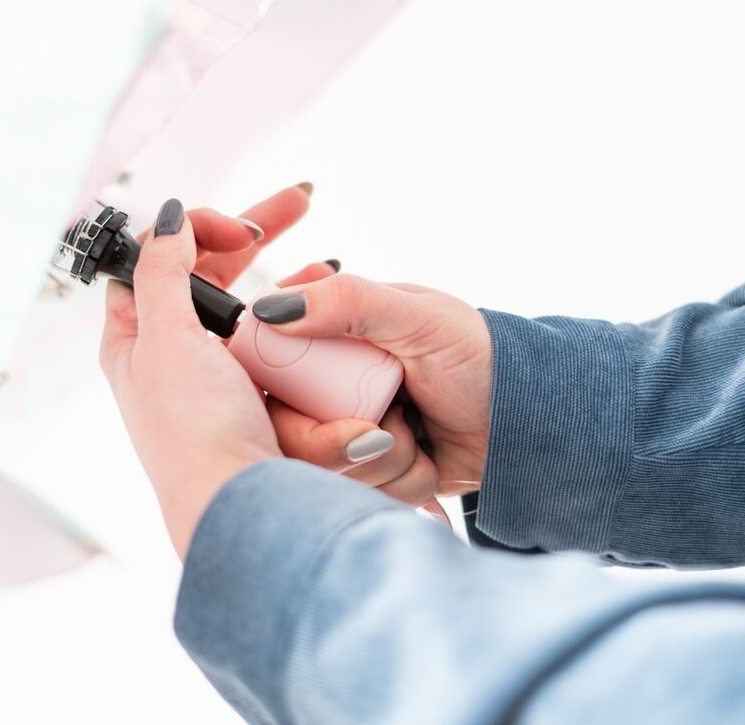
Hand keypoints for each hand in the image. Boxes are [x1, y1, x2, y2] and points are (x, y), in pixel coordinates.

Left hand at [100, 186, 334, 556]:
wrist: (239, 500)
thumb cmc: (192, 430)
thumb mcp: (166, 340)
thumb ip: (162, 273)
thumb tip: (167, 219)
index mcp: (136, 336)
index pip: (157, 258)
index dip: (197, 229)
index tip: (244, 229)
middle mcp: (175, 351)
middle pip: (212, 272)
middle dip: (257, 231)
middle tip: (298, 202)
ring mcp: (218, 372)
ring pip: (252, 303)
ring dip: (287, 276)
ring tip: (324, 262)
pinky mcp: (257, 392)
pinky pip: (278, 340)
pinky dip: (301, 317)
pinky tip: (327, 306)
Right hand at [254, 275, 491, 505]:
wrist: (524, 421)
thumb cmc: (477, 356)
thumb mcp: (417, 316)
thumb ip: (347, 302)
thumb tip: (271, 311)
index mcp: (334, 338)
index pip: (269, 366)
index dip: (283, 396)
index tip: (333, 408)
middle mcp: (332, 386)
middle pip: (287, 431)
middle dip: (342, 444)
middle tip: (385, 434)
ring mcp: (349, 429)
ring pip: (324, 469)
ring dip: (383, 463)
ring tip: (419, 434)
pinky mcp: (370, 470)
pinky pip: (360, 493)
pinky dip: (402, 483)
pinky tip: (427, 459)